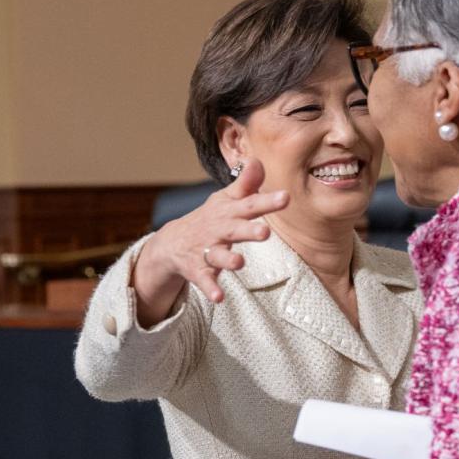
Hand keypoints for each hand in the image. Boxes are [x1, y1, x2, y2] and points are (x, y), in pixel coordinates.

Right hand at [133, 157, 287, 324]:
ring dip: (228, 260)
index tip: (285, 197)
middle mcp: (217, 230)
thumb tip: (259, 160)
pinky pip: (204, 280)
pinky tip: (219, 298)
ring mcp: (206, 250)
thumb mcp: (226, 200)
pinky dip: (210, 289)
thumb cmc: (211, 217)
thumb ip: (246, 184)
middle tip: (265, 232)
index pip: (250, 205)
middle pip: (234, 229)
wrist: (172, 242)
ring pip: (217, 255)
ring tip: (240, 263)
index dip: (267, 201)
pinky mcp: (198, 270)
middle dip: (248, 230)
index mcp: (228, 212)